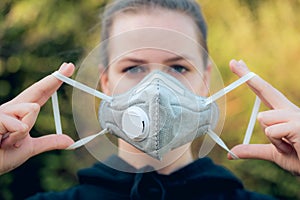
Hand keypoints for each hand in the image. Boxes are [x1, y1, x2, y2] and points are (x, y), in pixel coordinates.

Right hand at [0, 63, 74, 174]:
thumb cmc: (2, 156)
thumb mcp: (30, 148)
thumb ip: (49, 142)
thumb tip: (70, 141)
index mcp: (19, 112)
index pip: (41, 93)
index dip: (54, 81)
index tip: (67, 68)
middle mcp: (11, 108)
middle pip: (37, 89)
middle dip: (54, 78)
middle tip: (70, 65)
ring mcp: (2, 111)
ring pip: (32, 109)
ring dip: (24, 132)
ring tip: (9, 142)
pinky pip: (21, 125)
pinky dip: (16, 139)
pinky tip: (1, 142)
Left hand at [228, 59, 299, 174]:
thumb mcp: (273, 153)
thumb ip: (253, 150)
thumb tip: (230, 154)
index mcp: (284, 114)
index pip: (264, 92)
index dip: (251, 79)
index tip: (239, 65)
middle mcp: (289, 110)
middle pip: (265, 89)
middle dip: (247, 76)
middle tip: (233, 61)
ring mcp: (295, 115)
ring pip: (263, 118)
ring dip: (271, 138)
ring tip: (288, 146)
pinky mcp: (297, 124)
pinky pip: (271, 131)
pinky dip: (277, 145)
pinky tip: (293, 147)